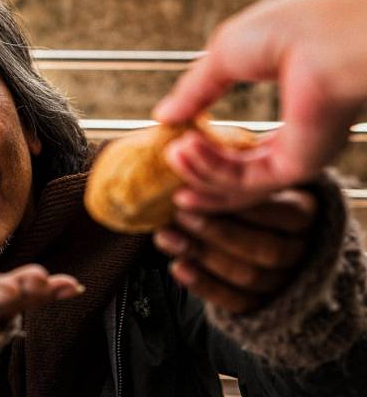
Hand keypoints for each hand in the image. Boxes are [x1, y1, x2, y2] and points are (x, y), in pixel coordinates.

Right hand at [152, 0, 366, 209]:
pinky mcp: (296, 166)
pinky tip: (187, 150)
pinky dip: (210, 169)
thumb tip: (164, 116)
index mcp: (290, 109)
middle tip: (167, 163)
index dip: (206, 151)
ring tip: (172, 153)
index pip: (243, 146)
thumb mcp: (225, 56)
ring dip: (198, 171)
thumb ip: (195, 92)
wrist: (324, 30)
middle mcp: (296, 138)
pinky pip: (243, 181)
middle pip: (237, 174)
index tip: (174, 147)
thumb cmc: (290, 27)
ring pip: (236, 183)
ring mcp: (297, 155)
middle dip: (197, 173)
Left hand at [153, 189, 315, 312]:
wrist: (257, 242)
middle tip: (180, 214)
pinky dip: (203, 285)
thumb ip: (231, 182)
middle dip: (217, 232)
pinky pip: (235, 302)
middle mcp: (300, 253)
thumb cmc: (249, 203)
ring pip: (248, 276)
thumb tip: (191, 168)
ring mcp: (283, 283)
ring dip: (202, 255)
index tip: (204, 191)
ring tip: (167, 237)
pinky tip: (178, 266)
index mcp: (306, 216)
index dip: (245, 206)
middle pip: (266, 250)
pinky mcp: (260, 306)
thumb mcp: (251, 184)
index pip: (286, 215)